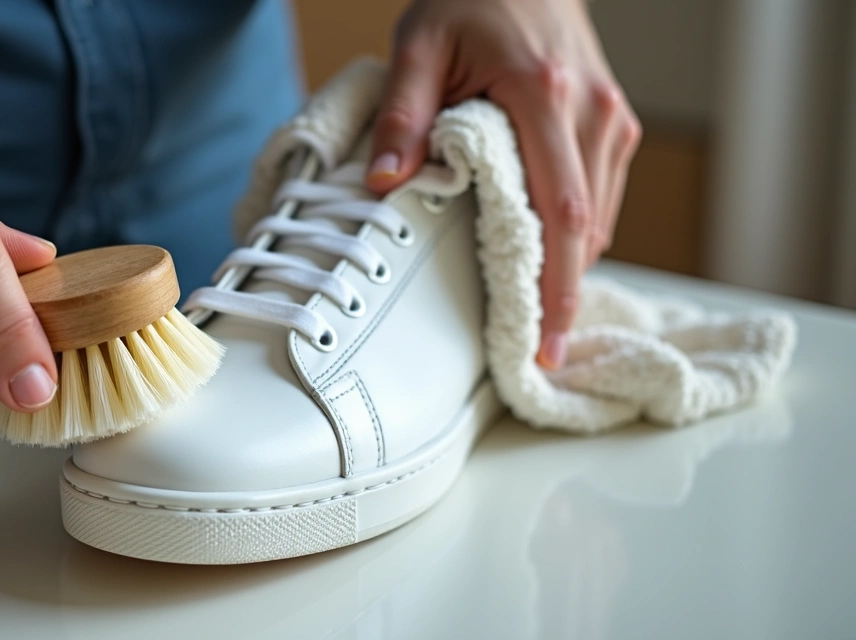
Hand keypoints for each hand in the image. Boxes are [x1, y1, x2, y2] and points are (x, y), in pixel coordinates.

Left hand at [368, 0, 641, 368]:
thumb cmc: (467, 0)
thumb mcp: (418, 46)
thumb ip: (402, 115)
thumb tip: (382, 183)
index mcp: (546, 96)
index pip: (559, 212)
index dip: (555, 285)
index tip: (541, 339)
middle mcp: (592, 111)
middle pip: (587, 227)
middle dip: (566, 297)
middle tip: (540, 354)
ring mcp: (610, 118)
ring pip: (599, 217)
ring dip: (571, 270)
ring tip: (536, 320)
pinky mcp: (612, 123)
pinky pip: (600, 196)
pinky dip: (577, 236)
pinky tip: (546, 264)